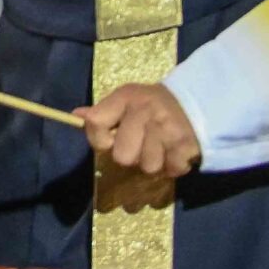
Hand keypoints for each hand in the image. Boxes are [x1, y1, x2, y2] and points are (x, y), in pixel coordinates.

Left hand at [77, 82, 200, 182]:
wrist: (193, 102)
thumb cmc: (150, 104)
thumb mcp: (125, 100)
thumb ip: (101, 112)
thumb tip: (75, 116)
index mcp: (125, 98)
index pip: (95, 123)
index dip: (98, 139)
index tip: (109, 139)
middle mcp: (144, 111)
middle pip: (122, 157)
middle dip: (130, 156)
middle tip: (140, 145)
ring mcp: (166, 129)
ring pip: (148, 167)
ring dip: (153, 163)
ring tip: (159, 148)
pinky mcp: (185, 145)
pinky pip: (170, 170)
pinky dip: (172, 167)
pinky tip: (173, 152)